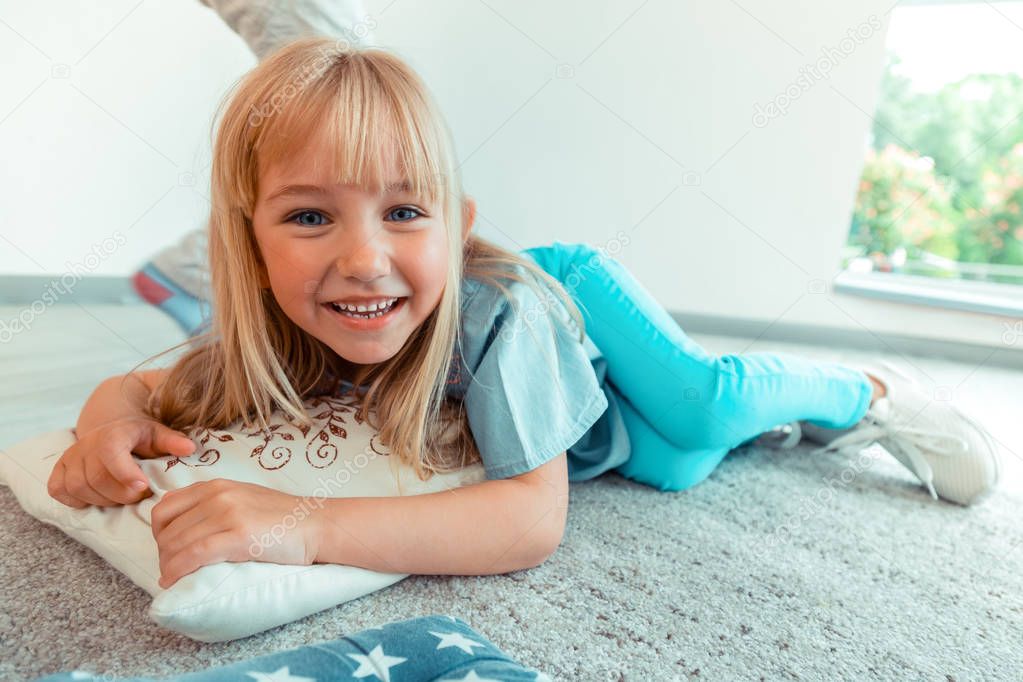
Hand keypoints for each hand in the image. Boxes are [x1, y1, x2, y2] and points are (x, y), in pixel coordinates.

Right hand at [49, 417, 196, 507]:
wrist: (112, 431)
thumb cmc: (138, 436)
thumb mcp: (157, 434)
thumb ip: (172, 441)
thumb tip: (190, 449)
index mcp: (112, 434)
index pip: (111, 453)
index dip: (125, 473)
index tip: (143, 486)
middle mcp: (86, 445)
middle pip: (96, 478)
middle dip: (121, 493)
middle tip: (141, 494)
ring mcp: (69, 459)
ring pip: (78, 488)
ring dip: (103, 499)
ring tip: (123, 495)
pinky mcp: (58, 471)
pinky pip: (60, 491)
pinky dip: (78, 500)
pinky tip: (97, 497)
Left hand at [151, 479, 321, 588]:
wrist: (316, 524)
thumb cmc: (282, 517)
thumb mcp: (243, 498)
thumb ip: (213, 504)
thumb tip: (181, 523)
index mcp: (216, 486)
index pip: (165, 508)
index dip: (159, 534)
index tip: (169, 550)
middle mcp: (218, 495)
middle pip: (166, 529)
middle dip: (163, 554)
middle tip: (172, 570)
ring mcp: (228, 513)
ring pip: (176, 543)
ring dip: (168, 566)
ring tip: (174, 578)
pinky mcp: (239, 535)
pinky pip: (194, 554)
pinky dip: (177, 571)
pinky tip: (174, 581)